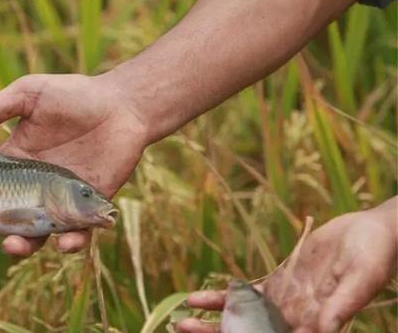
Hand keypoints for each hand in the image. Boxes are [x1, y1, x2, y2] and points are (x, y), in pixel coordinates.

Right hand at [0, 74, 147, 255]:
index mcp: (10, 165)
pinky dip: (72, 244)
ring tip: (11, 245)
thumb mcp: (30, 95)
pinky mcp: (88, 209)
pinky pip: (78, 235)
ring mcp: (57, 202)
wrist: (121, 104)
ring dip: (19, 247)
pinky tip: (66, 244)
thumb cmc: (74, 96)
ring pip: (33, 236)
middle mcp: (29, 190)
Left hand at [176, 197, 396, 332]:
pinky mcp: (280, 282)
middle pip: (252, 332)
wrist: (370, 232)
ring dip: (213, 320)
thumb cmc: (375, 255)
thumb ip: (342, 305)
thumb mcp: (361, 278)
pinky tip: (196, 299)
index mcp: (317, 323)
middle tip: (185, 330)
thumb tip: (323, 329)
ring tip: (181, 321)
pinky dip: (222, 298)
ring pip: (243, 317)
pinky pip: (246, 295)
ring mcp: (286, 301)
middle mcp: (298, 318)